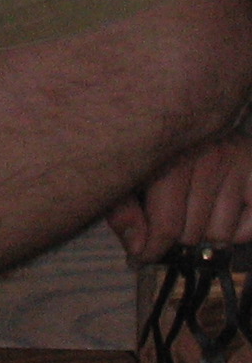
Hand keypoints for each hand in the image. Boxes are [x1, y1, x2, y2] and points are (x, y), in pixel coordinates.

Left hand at [110, 131, 251, 261]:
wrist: (192, 107)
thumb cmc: (154, 150)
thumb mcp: (128, 173)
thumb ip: (123, 208)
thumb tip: (137, 247)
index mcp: (167, 155)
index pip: (165, 224)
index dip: (151, 248)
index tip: (143, 255)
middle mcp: (207, 157)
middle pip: (191, 233)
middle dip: (177, 235)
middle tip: (170, 220)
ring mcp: (238, 163)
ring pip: (219, 235)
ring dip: (205, 232)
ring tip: (196, 207)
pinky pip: (248, 229)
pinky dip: (237, 230)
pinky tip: (223, 208)